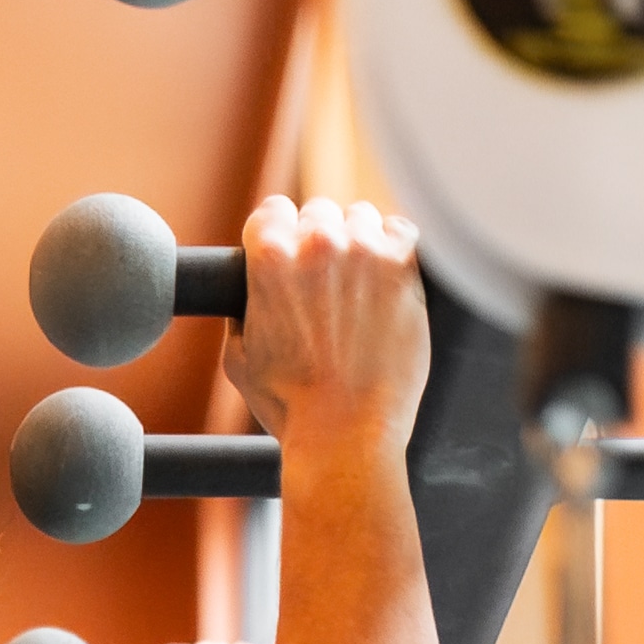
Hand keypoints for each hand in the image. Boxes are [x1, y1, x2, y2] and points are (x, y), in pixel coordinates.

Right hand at [221, 195, 427, 461]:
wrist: (345, 432)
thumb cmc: (291, 406)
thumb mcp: (240, 360)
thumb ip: (240, 314)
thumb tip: (246, 299)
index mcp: (269, 258)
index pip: (271, 211)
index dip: (277, 234)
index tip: (288, 254)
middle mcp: (318, 244)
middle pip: (318, 212)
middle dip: (318, 240)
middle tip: (325, 280)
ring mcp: (365, 252)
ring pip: (361, 218)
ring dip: (358, 242)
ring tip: (358, 283)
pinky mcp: (403, 268)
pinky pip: (402, 231)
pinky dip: (394, 248)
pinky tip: (386, 278)